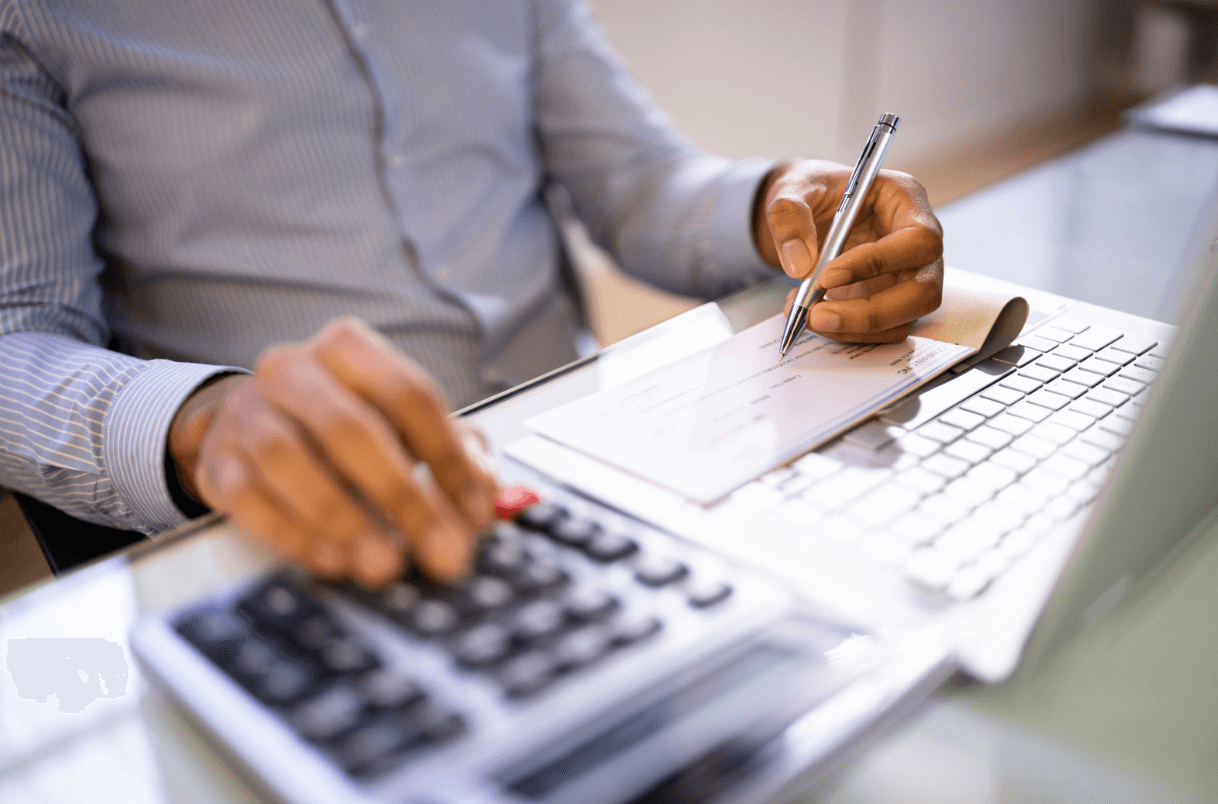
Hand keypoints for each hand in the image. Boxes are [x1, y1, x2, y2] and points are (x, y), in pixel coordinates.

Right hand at [168, 318, 498, 586]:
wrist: (251, 425)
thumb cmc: (343, 427)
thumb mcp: (404, 426)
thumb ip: (455, 450)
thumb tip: (486, 492)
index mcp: (348, 349)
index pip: (408, 396)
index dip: (448, 459)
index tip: (474, 514)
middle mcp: (291, 370)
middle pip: (350, 429)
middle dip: (404, 498)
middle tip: (441, 552)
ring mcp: (246, 413)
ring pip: (290, 460)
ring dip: (344, 519)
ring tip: (384, 565)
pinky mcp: (217, 461)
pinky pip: (248, 498)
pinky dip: (294, 533)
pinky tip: (334, 559)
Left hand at [754, 159, 943, 341]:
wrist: (806, 211)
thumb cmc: (812, 191)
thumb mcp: (792, 189)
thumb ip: (789, 217)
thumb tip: (800, 265)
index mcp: (906, 200)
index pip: (918, 240)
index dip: (878, 263)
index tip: (828, 277)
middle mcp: (917, 243)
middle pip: (923, 292)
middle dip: (870, 313)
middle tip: (817, 315)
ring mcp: (907, 276)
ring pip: (902, 319)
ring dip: (853, 327)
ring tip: (807, 316)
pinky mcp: (888, 301)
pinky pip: (879, 330)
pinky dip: (845, 332)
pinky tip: (814, 315)